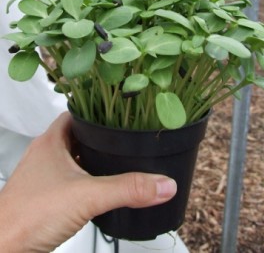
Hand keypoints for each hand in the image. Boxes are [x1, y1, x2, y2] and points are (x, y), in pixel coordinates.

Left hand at [0, 112, 176, 251]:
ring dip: (93, 157)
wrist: (2, 251)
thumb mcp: (87, 196)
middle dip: (100, 135)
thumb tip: (162, 184)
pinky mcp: (47, 194)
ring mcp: (45, 175)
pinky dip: (86, 177)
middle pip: (77, 135)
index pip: (75, 114)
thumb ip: (127, 189)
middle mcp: (46, 155)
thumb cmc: (27, 218)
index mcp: (51, 143)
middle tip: (123, 135)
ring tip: (116, 157)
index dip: (96, 111)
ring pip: (74, 156)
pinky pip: (71, 177)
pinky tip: (99, 185)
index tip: (116, 111)